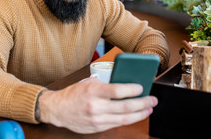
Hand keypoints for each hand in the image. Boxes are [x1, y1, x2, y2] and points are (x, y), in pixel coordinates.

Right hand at [38, 78, 157, 133]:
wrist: (58, 109)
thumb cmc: (74, 93)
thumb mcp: (89, 82)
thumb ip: (106, 84)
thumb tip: (125, 84)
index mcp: (93, 91)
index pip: (118, 91)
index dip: (133, 90)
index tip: (141, 88)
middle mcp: (96, 106)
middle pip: (125, 107)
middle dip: (143, 104)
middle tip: (152, 100)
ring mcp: (97, 119)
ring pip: (124, 119)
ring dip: (139, 114)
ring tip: (148, 109)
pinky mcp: (97, 128)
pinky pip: (117, 124)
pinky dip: (128, 120)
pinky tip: (135, 115)